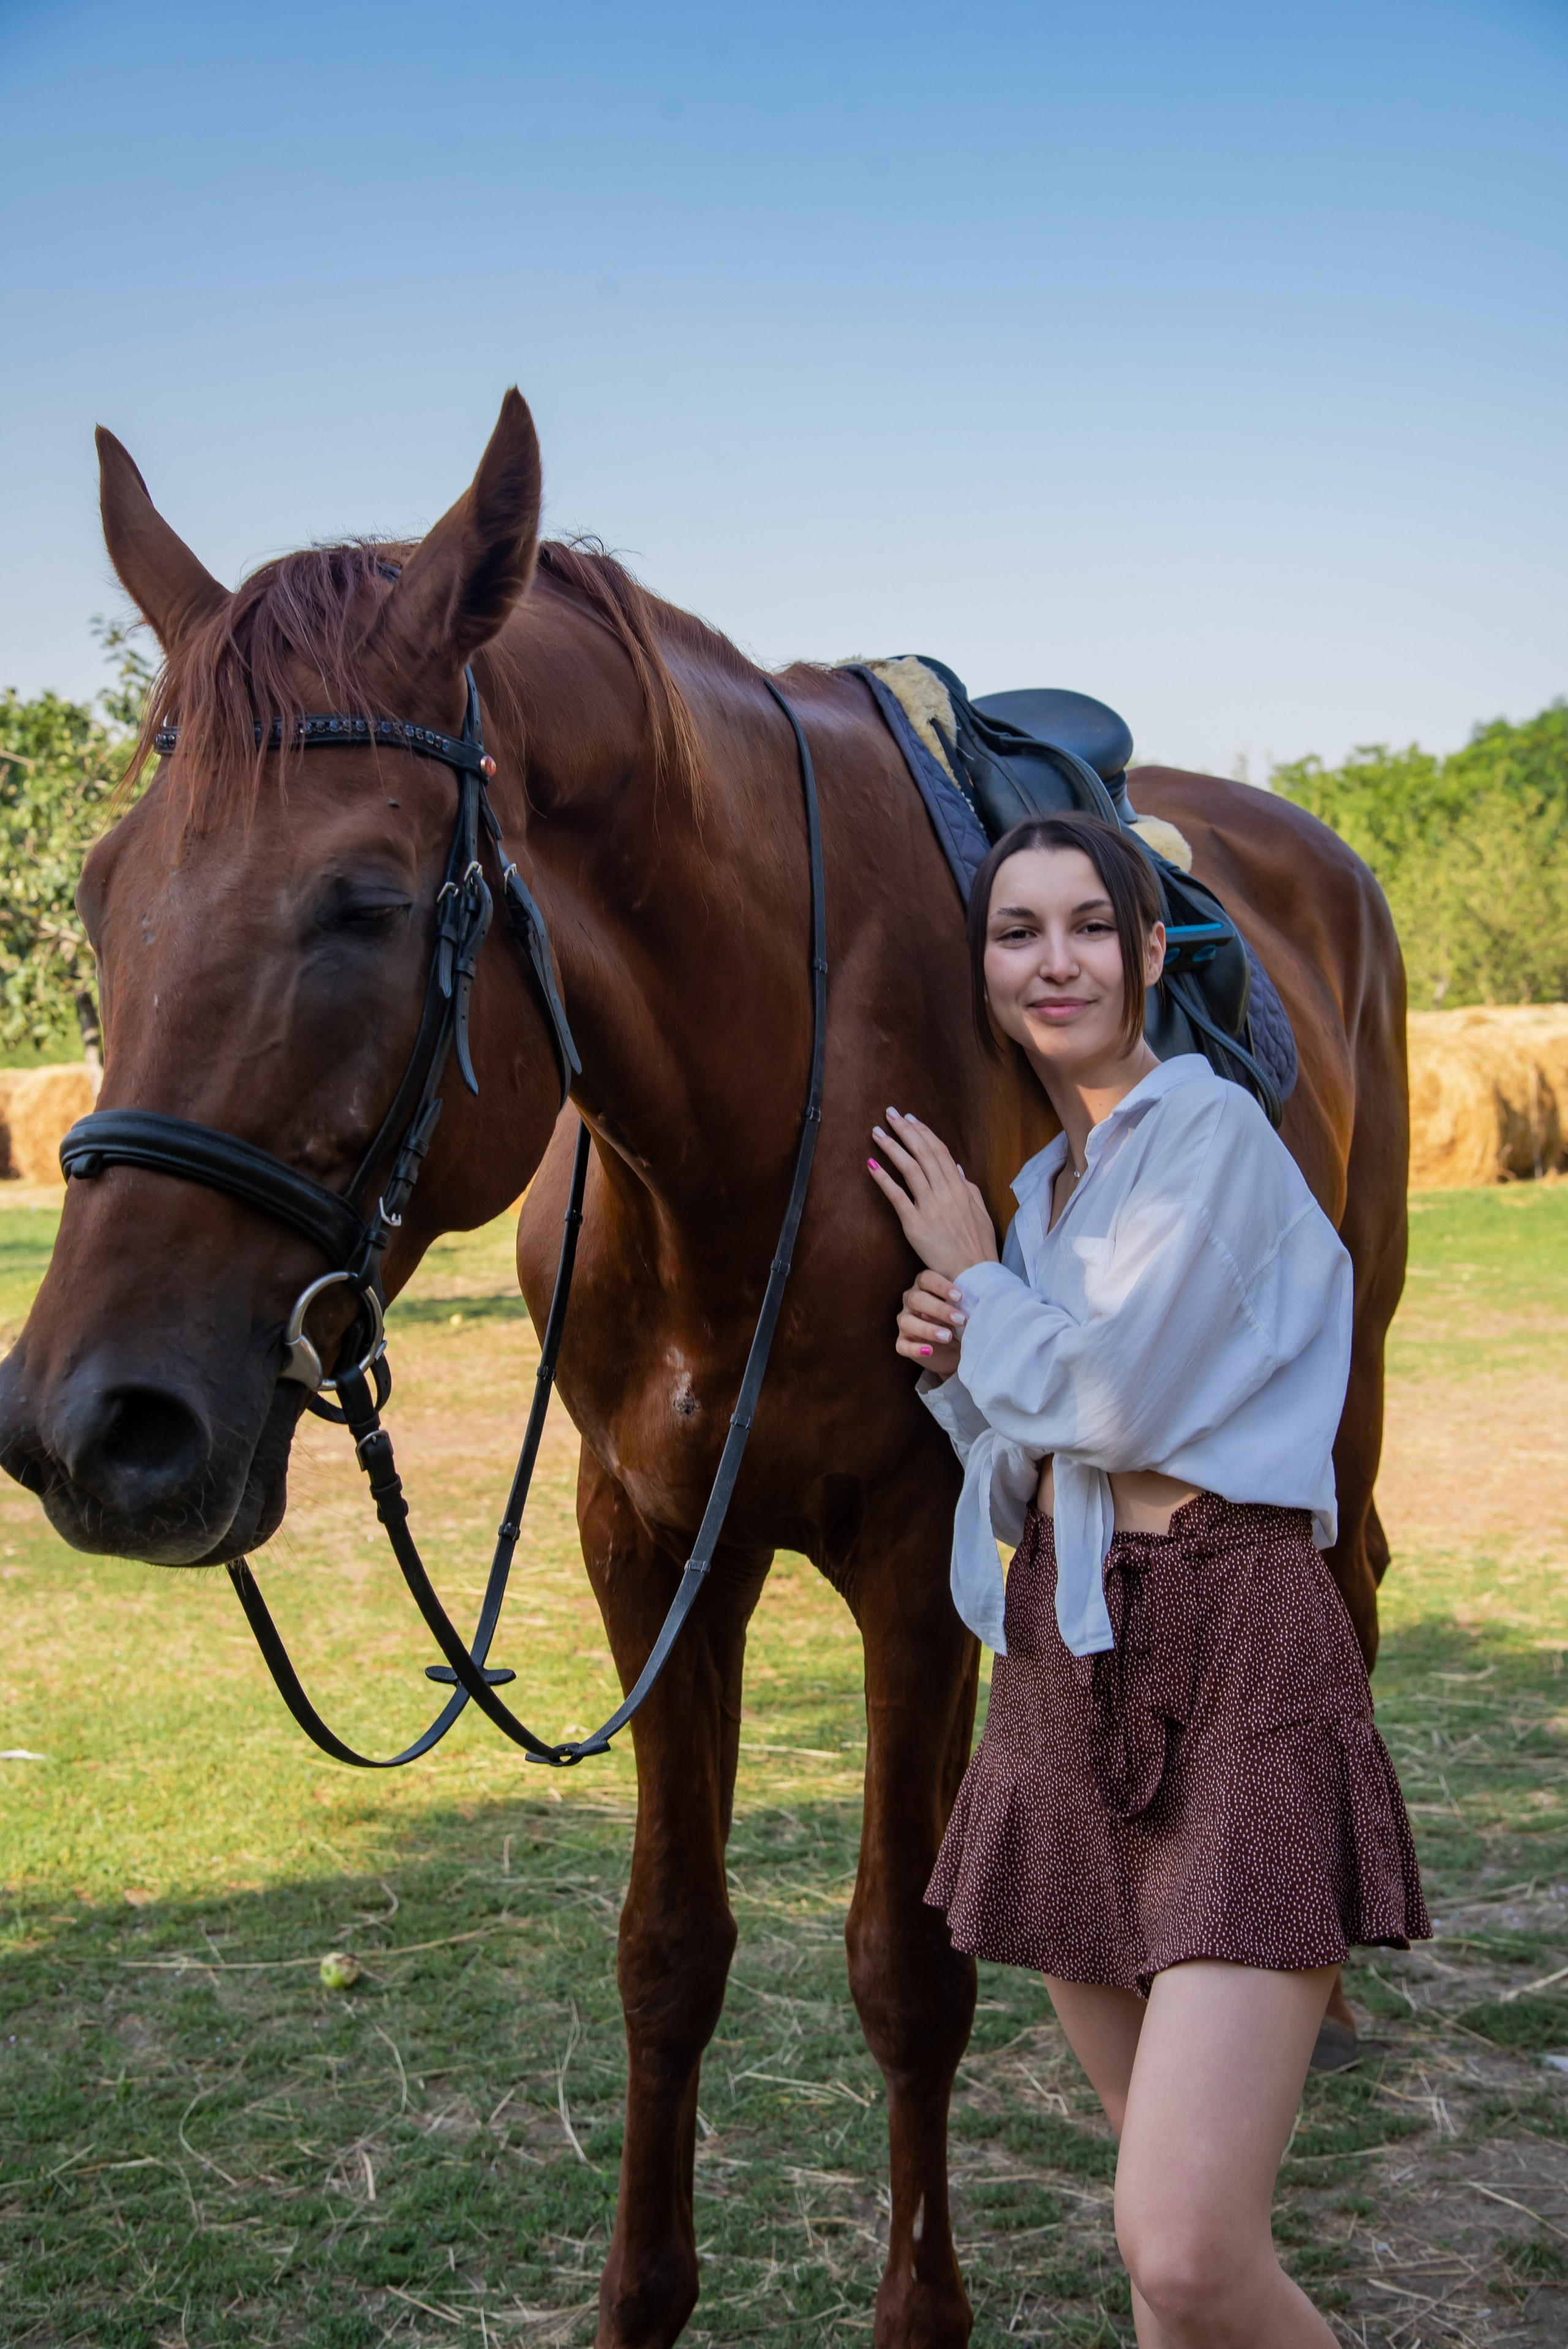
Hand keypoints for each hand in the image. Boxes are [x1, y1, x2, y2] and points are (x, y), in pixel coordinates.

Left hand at [867, 1108, 998, 1279]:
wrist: (974, 1275)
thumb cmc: (978, 1247)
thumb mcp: (980, 1213)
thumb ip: (969, 1189)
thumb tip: (959, 1169)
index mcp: (961, 1189)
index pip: (940, 1152)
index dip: (924, 1133)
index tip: (910, 1119)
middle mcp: (946, 1194)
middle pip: (924, 1154)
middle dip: (905, 1131)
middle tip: (889, 1114)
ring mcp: (931, 1209)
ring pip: (910, 1169)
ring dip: (892, 1148)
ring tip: (877, 1133)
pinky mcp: (916, 1226)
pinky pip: (898, 1198)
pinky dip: (884, 1180)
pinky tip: (872, 1165)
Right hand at [895, 1266, 967, 1372]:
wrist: (961, 1348)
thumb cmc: (963, 1319)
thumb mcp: (967, 1306)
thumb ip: (967, 1295)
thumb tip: (979, 1291)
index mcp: (925, 1286)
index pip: (926, 1279)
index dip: (941, 1286)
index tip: (960, 1297)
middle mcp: (912, 1301)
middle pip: (916, 1299)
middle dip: (939, 1309)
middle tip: (960, 1319)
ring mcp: (906, 1322)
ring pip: (906, 1321)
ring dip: (927, 1329)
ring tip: (948, 1337)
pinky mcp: (904, 1343)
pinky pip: (902, 1345)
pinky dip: (914, 1348)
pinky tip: (929, 1351)